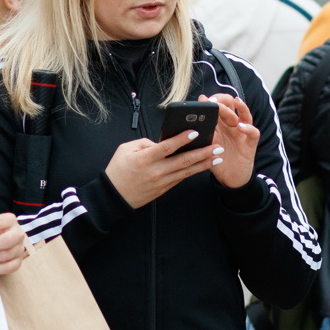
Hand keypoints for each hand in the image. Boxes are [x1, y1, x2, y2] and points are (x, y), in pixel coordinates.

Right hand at [105, 129, 221, 208]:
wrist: (113, 196)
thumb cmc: (117, 170)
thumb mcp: (125, 149)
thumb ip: (144, 142)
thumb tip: (161, 142)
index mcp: (145, 159)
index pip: (167, 147)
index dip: (182, 139)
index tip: (195, 132)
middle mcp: (156, 171)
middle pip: (183, 160)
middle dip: (202, 153)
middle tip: (217, 147)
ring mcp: (161, 182)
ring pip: (186, 171)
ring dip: (203, 164)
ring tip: (217, 158)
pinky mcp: (164, 189)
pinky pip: (181, 178)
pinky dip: (193, 171)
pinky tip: (202, 166)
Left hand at [201, 93, 257, 188]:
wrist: (229, 179)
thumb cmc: (216, 160)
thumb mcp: (205, 145)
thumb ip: (199, 133)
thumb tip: (184, 123)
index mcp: (220, 124)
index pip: (220, 105)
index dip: (213, 100)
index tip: (204, 99)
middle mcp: (232, 126)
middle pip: (232, 106)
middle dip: (224, 100)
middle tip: (215, 101)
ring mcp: (243, 133)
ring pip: (244, 115)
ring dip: (239, 108)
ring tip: (233, 103)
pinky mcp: (250, 144)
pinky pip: (253, 133)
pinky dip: (248, 128)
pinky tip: (240, 126)